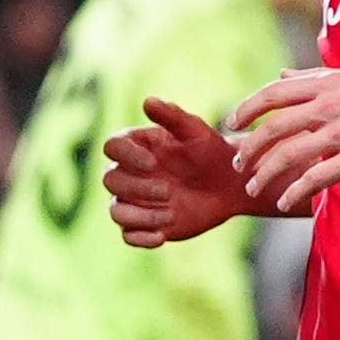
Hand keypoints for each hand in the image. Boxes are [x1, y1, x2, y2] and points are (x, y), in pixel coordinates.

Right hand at [104, 96, 254, 245]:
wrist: (229, 184)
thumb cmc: (211, 152)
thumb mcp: (196, 132)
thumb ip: (172, 117)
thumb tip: (147, 101)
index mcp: (135, 147)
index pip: (112, 147)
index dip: (126, 155)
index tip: (152, 162)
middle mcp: (129, 173)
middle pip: (111, 180)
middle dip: (136, 188)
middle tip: (168, 191)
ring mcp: (134, 200)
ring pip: (116, 211)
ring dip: (140, 214)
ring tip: (170, 215)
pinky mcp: (144, 224)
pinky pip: (128, 235)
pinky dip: (140, 238)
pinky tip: (162, 236)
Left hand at [226, 66, 339, 210]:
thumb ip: (315, 78)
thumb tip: (283, 75)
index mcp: (328, 82)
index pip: (272, 94)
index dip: (245, 109)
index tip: (231, 125)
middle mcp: (331, 105)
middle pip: (272, 128)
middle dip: (248, 149)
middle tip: (237, 164)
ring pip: (288, 155)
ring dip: (264, 174)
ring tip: (253, 188)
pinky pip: (316, 178)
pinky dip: (293, 191)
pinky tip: (284, 201)